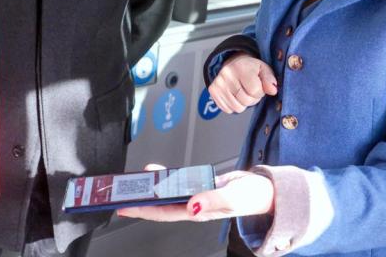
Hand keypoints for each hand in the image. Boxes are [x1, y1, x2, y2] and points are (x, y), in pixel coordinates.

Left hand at [118, 165, 273, 221]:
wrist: (265, 190)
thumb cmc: (252, 197)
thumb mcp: (233, 198)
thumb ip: (212, 201)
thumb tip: (191, 205)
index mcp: (198, 212)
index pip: (163, 213)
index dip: (143, 210)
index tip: (124, 207)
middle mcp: (193, 206)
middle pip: (160, 204)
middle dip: (140, 199)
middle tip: (120, 193)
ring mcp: (195, 196)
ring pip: (167, 193)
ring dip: (150, 187)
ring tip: (133, 180)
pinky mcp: (200, 186)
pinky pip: (178, 183)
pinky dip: (167, 177)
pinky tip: (157, 171)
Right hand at [208, 53, 277, 113]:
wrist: (234, 64)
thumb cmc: (251, 69)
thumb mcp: (264, 70)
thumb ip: (270, 80)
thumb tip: (273, 90)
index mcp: (241, 67)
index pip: (254, 91)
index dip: (260, 92)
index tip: (258, 86)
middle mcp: (226, 74)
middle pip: (246, 101)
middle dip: (252, 98)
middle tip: (250, 89)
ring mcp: (218, 83)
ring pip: (237, 108)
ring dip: (243, 103)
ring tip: (243, 92)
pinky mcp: (213, 91)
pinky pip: (228, 109)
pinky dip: (234, 105)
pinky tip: (235, 95)